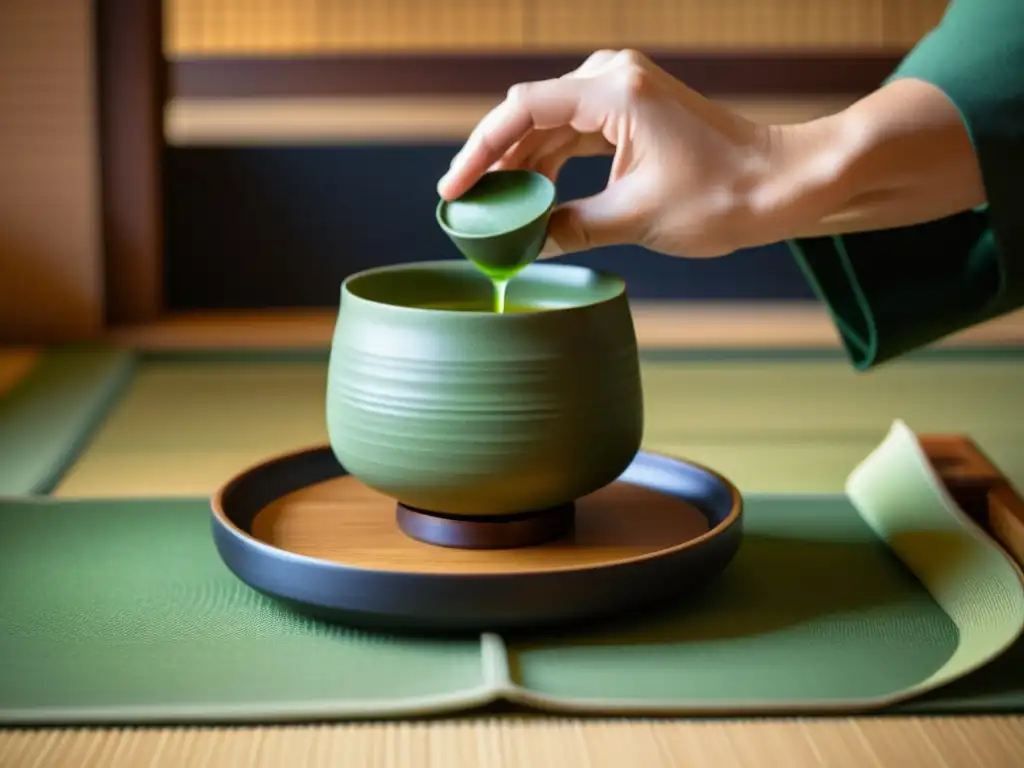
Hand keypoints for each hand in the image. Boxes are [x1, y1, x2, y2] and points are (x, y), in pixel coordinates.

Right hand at [436, 49, 775, 258]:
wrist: (781, 183)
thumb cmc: (723, 196)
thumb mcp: (635, 218)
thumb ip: (570, 226)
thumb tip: (525, 243)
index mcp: (615, 92)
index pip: (523, 110)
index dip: (480, 150)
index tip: (454, 188)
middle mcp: (614, 78)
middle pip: (531, 113)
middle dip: (496, 160)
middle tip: (465, 204)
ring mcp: (623, 92)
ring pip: (550, 126)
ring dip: (522, 165)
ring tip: (493, 208)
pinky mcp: (631, 112)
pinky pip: (575, 134)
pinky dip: (551, 164)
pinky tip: (532, 197)